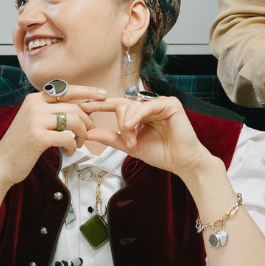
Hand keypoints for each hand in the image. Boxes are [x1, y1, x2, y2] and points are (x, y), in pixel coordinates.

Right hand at [0, 85, 107, 189]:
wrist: (1, 164)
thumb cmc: (21, 145)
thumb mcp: (34, 121)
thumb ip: (52, 113)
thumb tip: (80, 109)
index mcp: (35, 99)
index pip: (67, 89)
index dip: (88, 92)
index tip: (103, 95)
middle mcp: (35, 105)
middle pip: (74, 108)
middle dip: (87, 122)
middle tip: (87, 135)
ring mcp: (35, 120)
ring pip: (74, 121)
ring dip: (82, 135)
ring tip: (78, 145)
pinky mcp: (38, 137)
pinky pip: (68, 137)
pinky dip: (73, 146)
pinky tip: (69, 152)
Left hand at [78, 94, 223, 182]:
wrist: (182, 162)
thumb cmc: (161, 153)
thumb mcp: (130, 146)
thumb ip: (111, 138)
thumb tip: (89, 133)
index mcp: (139, 114)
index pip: (116, 105)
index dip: (99, 105)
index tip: (82, 107)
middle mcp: (148, 106)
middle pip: (122, 105)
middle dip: (120, 125)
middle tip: (128, 143)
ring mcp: (159, 103)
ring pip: (133, 105)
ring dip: (128, 124)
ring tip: (133, 141)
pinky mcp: (170, 103)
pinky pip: (148, 105)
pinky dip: (138, 115)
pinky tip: (133, 125)